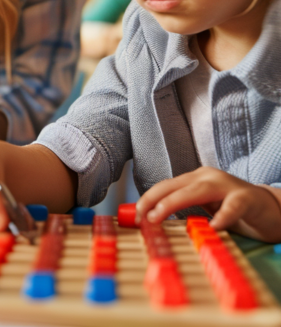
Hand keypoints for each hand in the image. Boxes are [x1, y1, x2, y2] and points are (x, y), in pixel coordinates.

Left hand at [136, 167, 280, 242]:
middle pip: (174, 185)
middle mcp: (207, 177)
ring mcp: (227, 185)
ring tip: (159, 217)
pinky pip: (233, 205)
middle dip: (153, 200)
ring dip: (174, 203)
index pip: (165, 186)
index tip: (136, 215)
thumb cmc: (234, 210)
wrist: (271, 209)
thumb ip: (186, 211)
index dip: (148, 199)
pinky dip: (222, 216)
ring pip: (196, 190)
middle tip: (142, 217)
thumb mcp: (205, 208)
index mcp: (195, 179)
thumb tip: (156, 221)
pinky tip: (213, 226)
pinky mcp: (247, 197)